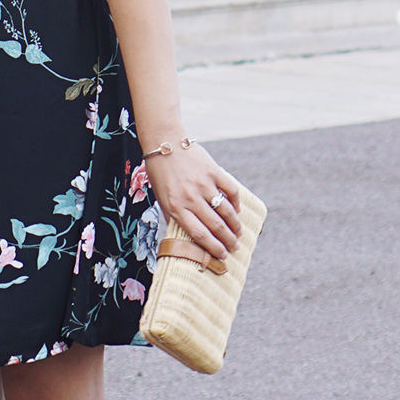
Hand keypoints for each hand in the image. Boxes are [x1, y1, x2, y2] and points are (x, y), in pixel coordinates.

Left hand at [142, 138, 240, 262]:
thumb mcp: (161, 199)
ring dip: (235, 225)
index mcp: (176, 208)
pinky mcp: (213, 171)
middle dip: (228, 241)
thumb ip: (173, 217)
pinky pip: (231, 191)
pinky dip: (236, 203)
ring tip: (239, 233)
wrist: (164, 143)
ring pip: (225, 211)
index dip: (213, 249)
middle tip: (235, 247)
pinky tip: (237, 211)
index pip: (199, 235)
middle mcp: (190, 198)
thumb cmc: (161, 174)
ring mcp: (203, 184)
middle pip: (215, 226)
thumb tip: (182, 238)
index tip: (222, 256)